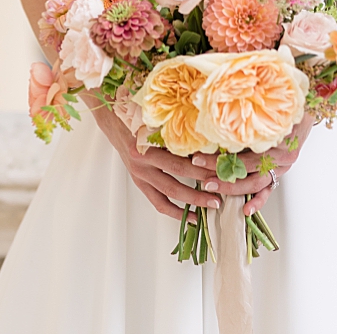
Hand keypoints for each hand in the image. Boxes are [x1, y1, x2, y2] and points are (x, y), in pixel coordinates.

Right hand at [92, 101, 219, 221]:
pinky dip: (175, 211)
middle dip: (202, 183)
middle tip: (221, 191)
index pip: (180, 157)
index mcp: (146, 142)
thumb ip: (177, 135)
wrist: (114, 123)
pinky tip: (190, 217)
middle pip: (178, 175)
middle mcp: (142, 159)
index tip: (221, 170)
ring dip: (193, 200)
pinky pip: (158, 202)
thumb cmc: (137, 120)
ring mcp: (140, 174)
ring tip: (210, 205)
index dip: (202, 166)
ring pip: (169, 192)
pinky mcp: (139, 183)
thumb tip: (209, 144)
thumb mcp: (155, 123)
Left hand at [189, 114, 313, 215]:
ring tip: (212, 187)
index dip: (217, 158)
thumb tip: (212, 127)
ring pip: (256, 183)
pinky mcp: (280, 172)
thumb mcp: (263, 112)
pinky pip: (269, 190)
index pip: (240, 153)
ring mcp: (282, 167)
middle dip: (221, 174)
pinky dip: (258, 201)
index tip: (196, 157)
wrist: (305, 110)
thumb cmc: (283, 109)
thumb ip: (243, 122)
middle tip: (201, 176)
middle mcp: (280, 156)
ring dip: (233, 188)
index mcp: (274, 141)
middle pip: (246, 170)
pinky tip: (247, 210)